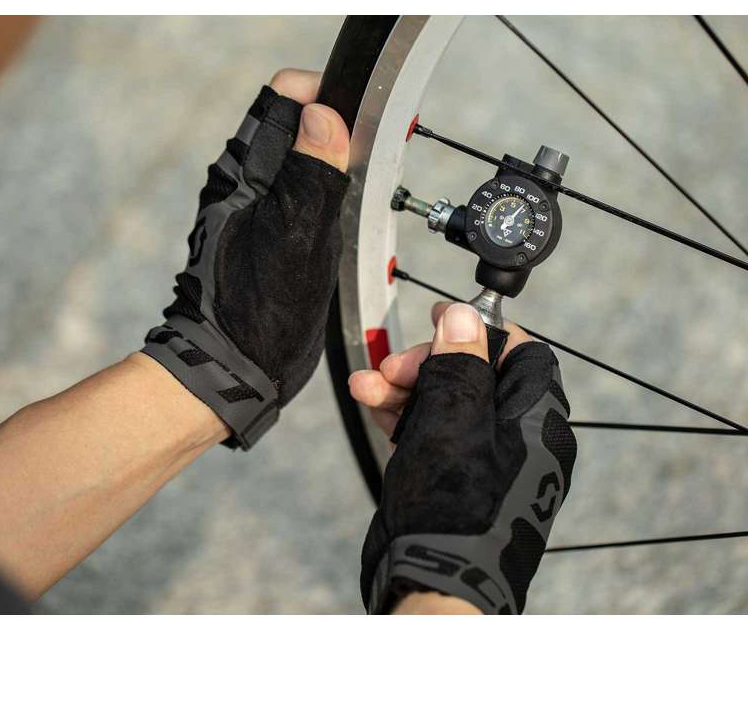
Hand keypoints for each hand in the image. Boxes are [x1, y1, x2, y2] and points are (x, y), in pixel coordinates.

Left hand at [143, 69, 349, 447]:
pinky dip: (327, 197)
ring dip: (333, 165)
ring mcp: (257, 207)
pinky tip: (344, 220)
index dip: (325, 94)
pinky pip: (301, 195)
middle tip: (371, 157)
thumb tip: (324, 114)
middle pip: (295, 123)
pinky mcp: (269, 233)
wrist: (233, 368)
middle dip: (335, 127)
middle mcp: (247, 182)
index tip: (362, 117)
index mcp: (246, 173)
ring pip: (300, 160)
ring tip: (361, 191)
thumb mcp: (296, 240)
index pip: (284, 98)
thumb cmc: (258, 312)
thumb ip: (312, 175)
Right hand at [357, 302, 576, 613]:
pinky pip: (430, 429)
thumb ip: (460, 364)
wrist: (431, 585)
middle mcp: (513, 437)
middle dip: (428, 363)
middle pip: (474, 374)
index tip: (442, 317)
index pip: (521, 353)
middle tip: (394, 367)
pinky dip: (401, 413)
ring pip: (445, 401)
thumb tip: (465, 315)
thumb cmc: (455, 511)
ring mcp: (481, 458)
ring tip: (366, 384)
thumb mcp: (453, 422)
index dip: (480, 330)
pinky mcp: (451, 475)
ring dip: (404, 386)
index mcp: (534, 421)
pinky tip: (371, 401)